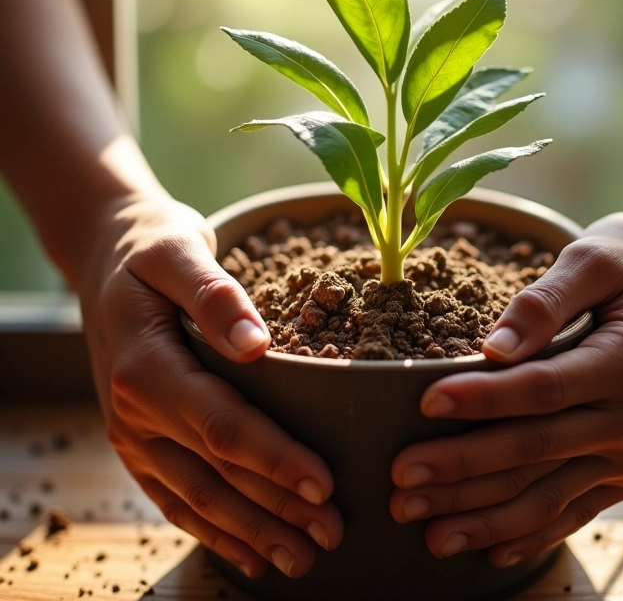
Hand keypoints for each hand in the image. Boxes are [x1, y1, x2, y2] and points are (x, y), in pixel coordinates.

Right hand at [76, 194, 342, 578]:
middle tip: (333, 534)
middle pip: (215, 473)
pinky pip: (175, 497)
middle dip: (276, 509)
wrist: (105, 256)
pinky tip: (250, 551)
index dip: (274, 458)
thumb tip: (255, 344)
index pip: (220, 426)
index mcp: (146, 368)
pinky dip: (214, 530)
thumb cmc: (150, 250)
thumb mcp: (177, 252)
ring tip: (302, 557)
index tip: (323, 484)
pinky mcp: (139, 440)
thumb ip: (214, 296)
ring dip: (251, 532)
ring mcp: (133, 433)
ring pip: (197, 498)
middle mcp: (134, 412)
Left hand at [390, 211, 622, 566]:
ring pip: (547, 493)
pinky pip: (575, 511)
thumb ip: (546, 300)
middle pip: (535, 450)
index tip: (426, 404)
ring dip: (483, 515)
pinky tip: (487, 548)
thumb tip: (494, 346)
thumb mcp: (600, 258)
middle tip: (402, 480)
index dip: (482, 399)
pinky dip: (530, 534)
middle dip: (463, 468)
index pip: (542, 388)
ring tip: (425, 524)